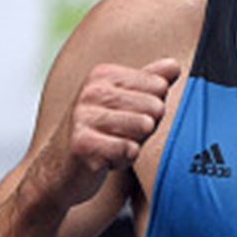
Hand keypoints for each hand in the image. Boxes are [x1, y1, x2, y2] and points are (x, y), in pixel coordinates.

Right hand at [47, 57, 181, 205]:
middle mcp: (91, 91)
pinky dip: (124, 161)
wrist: (62, 171)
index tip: (130, 118)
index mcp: (103, 75)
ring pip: (143, 126)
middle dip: (146, 129)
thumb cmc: (100, 135)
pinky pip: (129, 150)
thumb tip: (175, 65)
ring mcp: (83, 115)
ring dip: (135, 144)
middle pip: (154, 107)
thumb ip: (150, 82)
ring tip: (114, 146)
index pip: (159, 86)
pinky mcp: (82, 143)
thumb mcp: (126, 104)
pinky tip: (107, 160)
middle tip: (121, 136)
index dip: (153, 110)